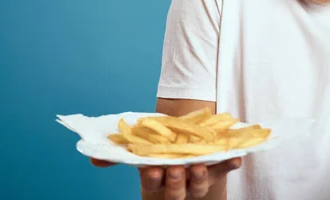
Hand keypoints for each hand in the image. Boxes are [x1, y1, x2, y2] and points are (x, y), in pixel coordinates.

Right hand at [91, 157, 241, 199]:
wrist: (182, 137)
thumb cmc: (158, 144)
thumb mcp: (138, 145)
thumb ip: (117, 153)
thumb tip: (92, 157)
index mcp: (157, 178)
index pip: (152, 183)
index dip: (152, 178)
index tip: (152, 169)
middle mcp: (177, 183)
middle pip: (176, 191)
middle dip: (175, 182)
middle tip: (175, 169)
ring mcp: (197, 177)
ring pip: (198, 186)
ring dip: (199, 178)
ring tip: (199, 167)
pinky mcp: (215, 169)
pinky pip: (224, 169)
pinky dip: (230, 164)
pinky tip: (237, 157)